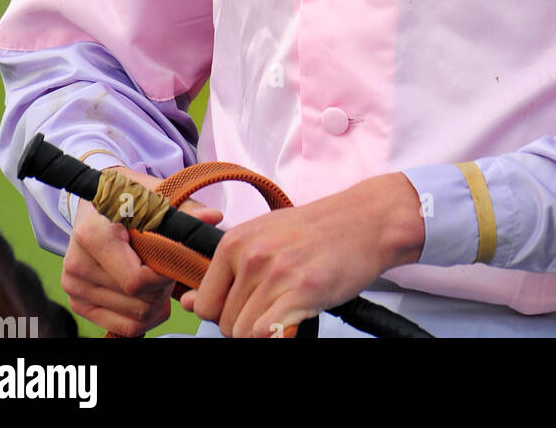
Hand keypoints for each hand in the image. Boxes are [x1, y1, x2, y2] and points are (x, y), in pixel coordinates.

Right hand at [60, 166, 222, 336]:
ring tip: (158, 276)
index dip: (165, 275)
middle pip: (138, 302)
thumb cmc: (129, 197)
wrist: (96, 204)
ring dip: (156, 302)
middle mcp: (77, 265)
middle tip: (169, 266)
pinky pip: (123, 327)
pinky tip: (149, 294)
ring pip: (134, 318)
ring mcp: (75, 287)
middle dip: (163, 288)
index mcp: (93, 236)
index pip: (136, 280)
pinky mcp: (78, 303)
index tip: (177, 260)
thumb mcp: (155, 195)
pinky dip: (144, 317)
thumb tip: (214, 217)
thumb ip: (185, 209)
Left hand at [180, 172, 424, 338]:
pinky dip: (275, 334)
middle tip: (276, 304)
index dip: (225, 313)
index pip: (205, 303)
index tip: (249, 304)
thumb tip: (188, 303)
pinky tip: (293, 317)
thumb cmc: (317, 231)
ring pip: (244, 333)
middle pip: (226, 322)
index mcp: (236, 241)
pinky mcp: (299, 292)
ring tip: (288, 306)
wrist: (366, 220)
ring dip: (264, 330)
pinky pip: (265, 334)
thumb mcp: (265, 237)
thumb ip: (227, 269)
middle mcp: (250, 256)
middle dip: (247, 323)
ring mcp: (274, 274)